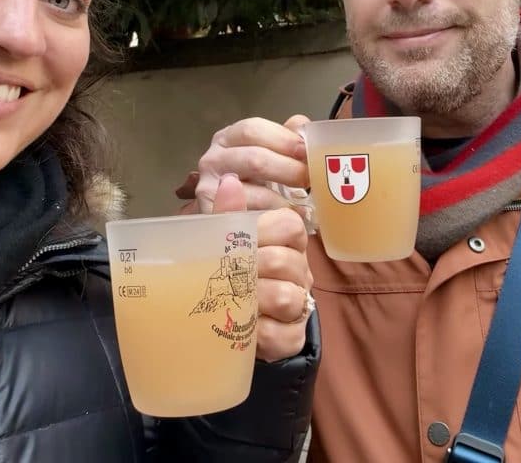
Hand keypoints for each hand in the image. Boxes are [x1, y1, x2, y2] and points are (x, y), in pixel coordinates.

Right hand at [188, 115, 311, 212]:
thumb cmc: (251, 182)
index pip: (253, 130)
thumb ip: (285, 137)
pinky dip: (273, 222)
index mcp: (227, 138)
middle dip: (289, 170)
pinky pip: (249, 220)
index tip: (306, 151)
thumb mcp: (267, 154)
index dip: (283, 139)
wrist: (228, 222)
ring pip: (252, 193)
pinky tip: (288, 222)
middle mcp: (213, 160)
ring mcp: (208, 189)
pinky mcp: (213, 219)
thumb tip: (301, 124)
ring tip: (303, 207)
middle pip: (255, 159)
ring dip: (283, 201)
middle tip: (309, 180)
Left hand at [212, 174, 312, 362]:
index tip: (234, 245)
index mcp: (286, 240)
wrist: (221, 321)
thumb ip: (228, 216)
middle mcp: (299, 270)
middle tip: (224, 278)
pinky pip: (281, 335)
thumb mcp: (222, 243)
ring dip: (250, 302)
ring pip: (286, 298)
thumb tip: (229, 181)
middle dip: (246, 270)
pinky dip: (255, 334)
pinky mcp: (293, 337)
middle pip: (282, 261)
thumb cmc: (226, 272)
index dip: (258, 233)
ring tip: (229, 304)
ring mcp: (299, 304)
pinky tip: (239, 331)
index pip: (289, 225)